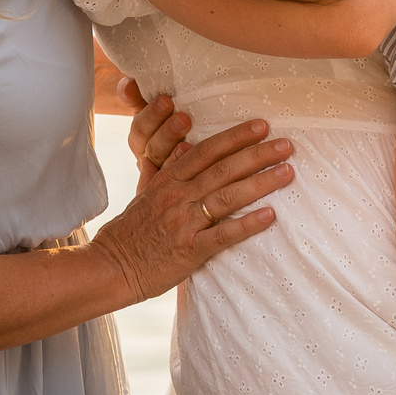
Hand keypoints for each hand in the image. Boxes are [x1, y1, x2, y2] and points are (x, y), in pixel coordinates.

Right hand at [90, 115, 294, 301]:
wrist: (108, 268)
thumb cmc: (129, 233)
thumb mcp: (145, 194)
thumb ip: (165, 170)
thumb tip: (182, 147)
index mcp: (168, 180)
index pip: (206, 151)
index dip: (235, 136)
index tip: (261, 126)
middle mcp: (177, 197)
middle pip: (223, 169)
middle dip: (258, 154)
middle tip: (287, 145)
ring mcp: (183, 223)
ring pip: (227, 197)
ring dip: (260, 182)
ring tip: (287, 172)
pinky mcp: (189, 251)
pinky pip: (222, 236)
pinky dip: (247, 224)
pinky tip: (270, 216)